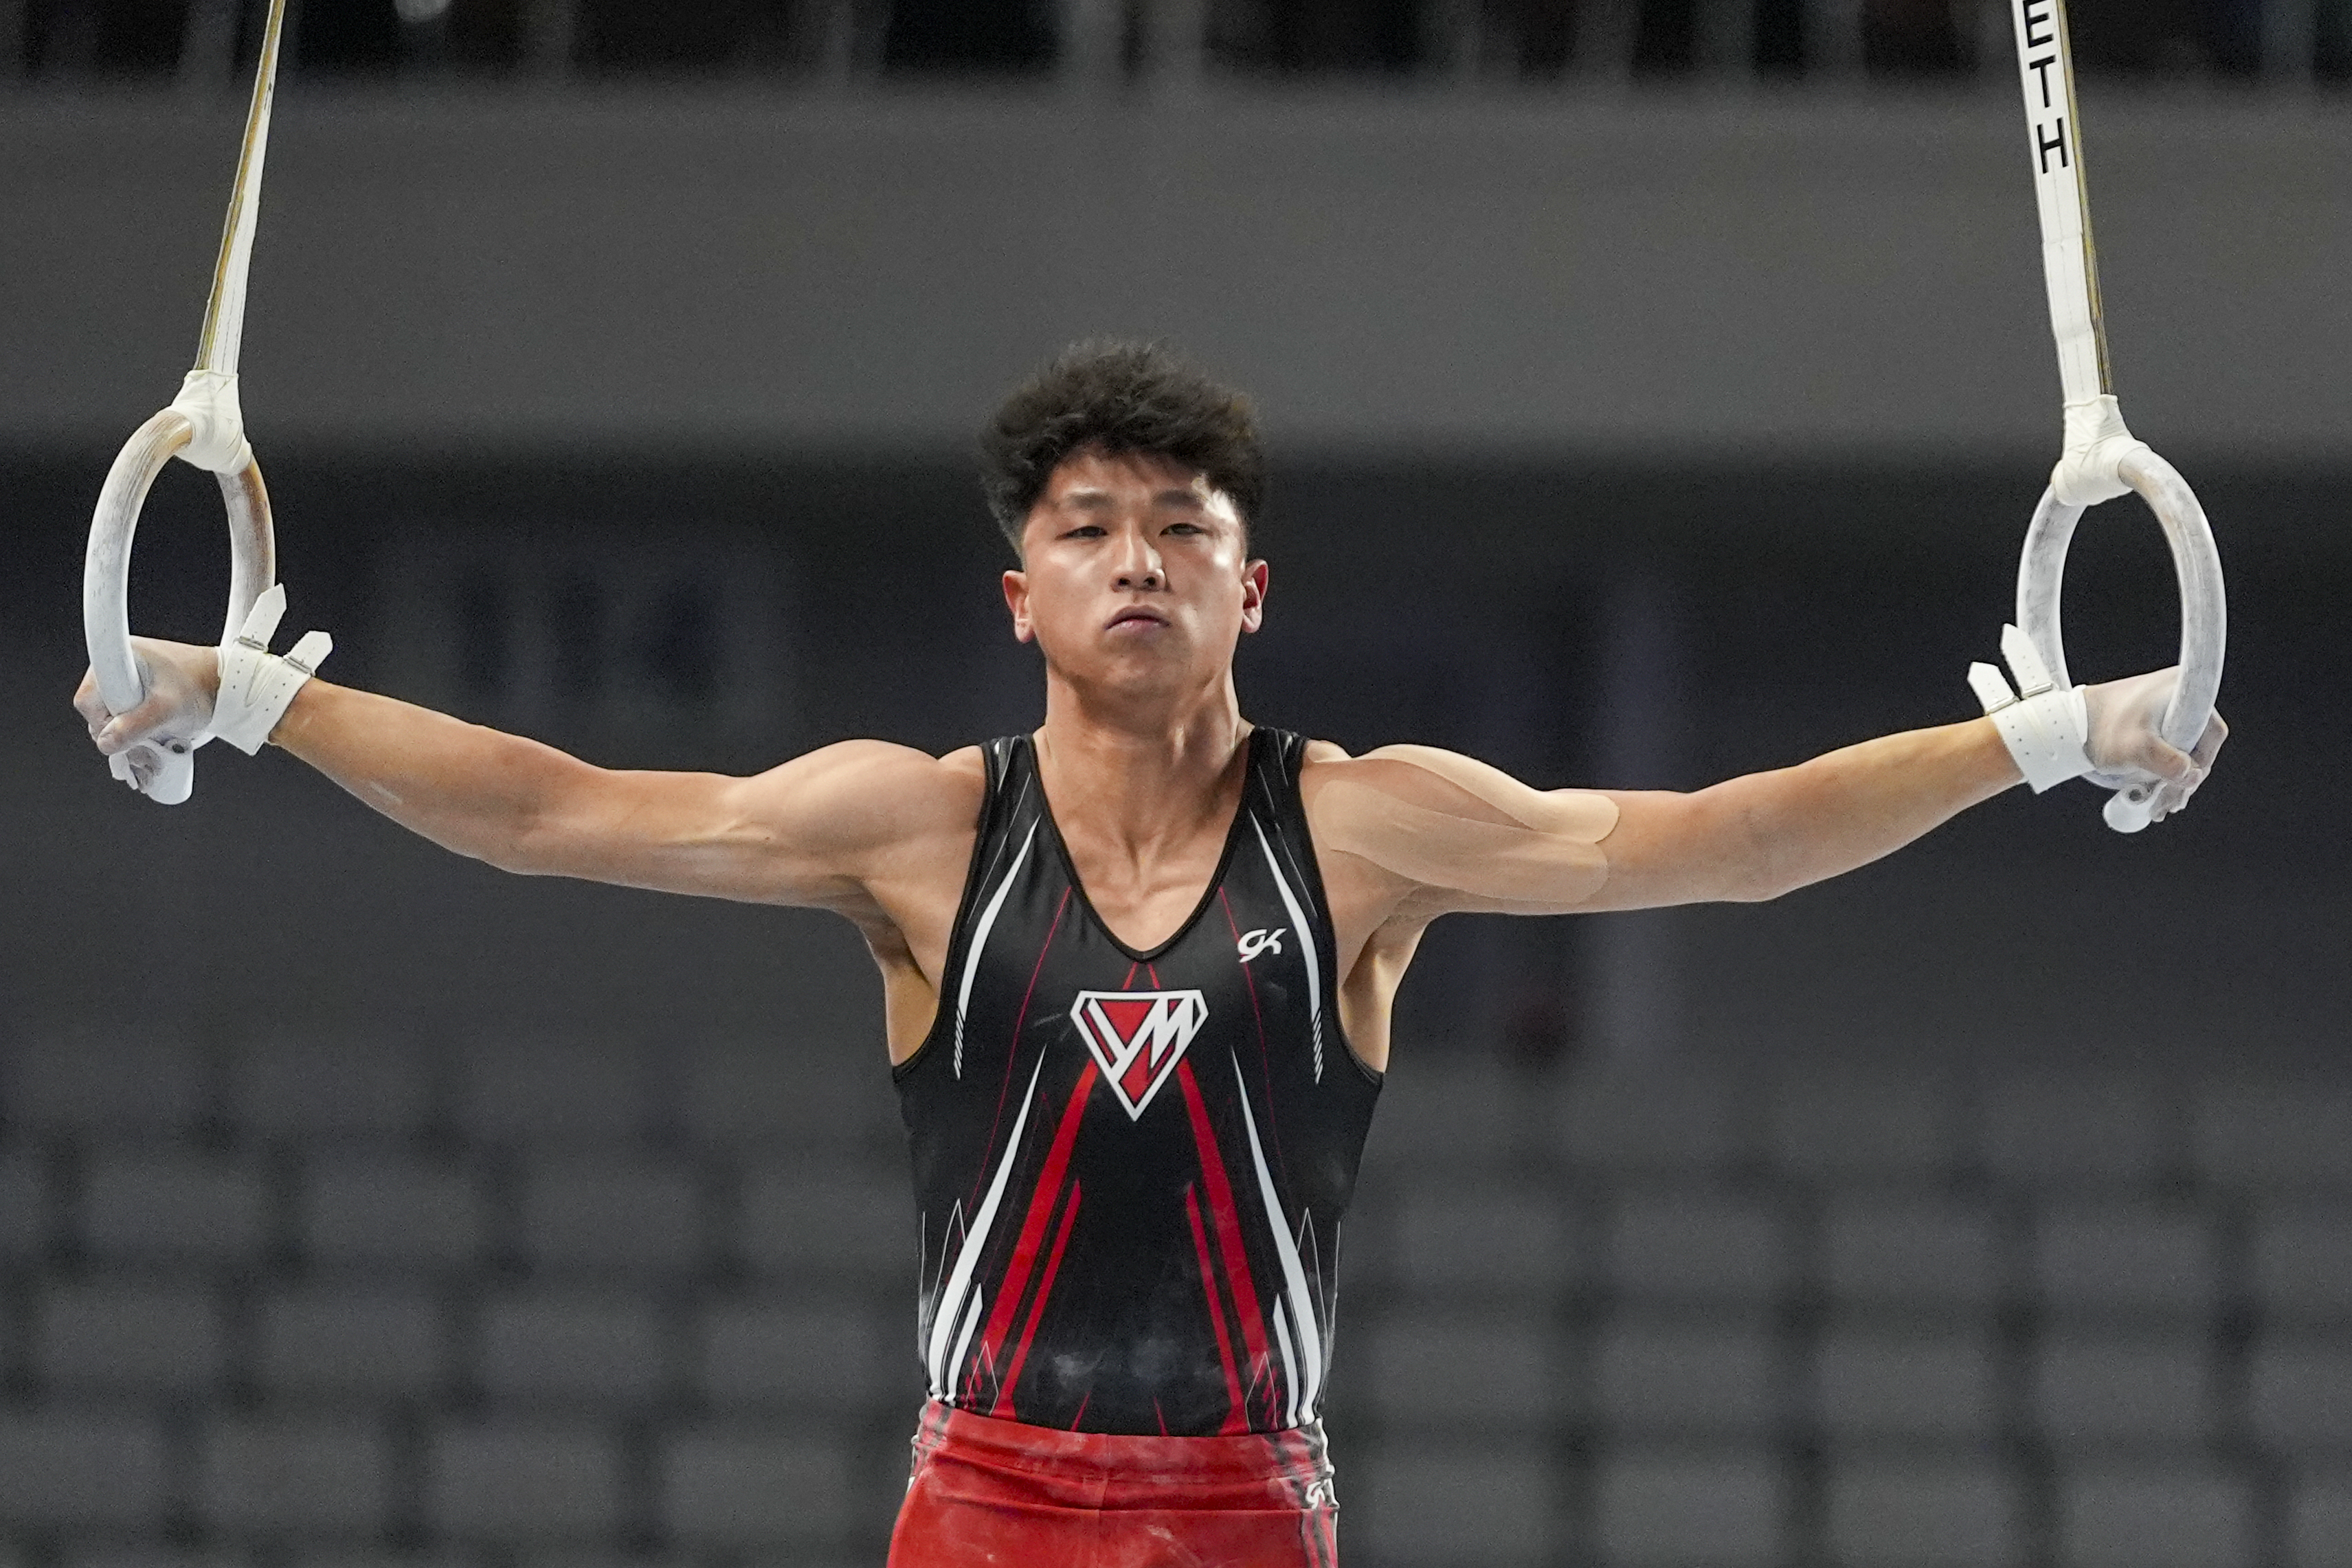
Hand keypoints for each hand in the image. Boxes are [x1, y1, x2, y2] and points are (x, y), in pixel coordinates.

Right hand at [73, 637, 220, 791]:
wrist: (230, 684)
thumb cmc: (205, 685)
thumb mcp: (169, 708)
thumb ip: (136, 725)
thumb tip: (107, 742)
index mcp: (119, 658)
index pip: (88, 699)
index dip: (101, 721)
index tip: (122, 732)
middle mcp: (119, 669)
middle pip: (100, 715)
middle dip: (121, 737)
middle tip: (144, 750)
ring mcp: (129, 685)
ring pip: (114, 723)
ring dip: (131, 742)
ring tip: (153, 753)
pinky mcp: (139, 699)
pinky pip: (127, 723)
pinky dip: (138, 739)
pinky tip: (152, 750)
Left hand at [2082, 666, 2227, 820]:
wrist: (2065, 720)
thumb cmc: (2095, 727)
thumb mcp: (2132, 748)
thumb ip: (2164, 762)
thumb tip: (2192, 776)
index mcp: (2181, 690)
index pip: (2210, 733)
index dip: (2202, 763)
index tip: (2186, 784)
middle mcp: (2179, 694)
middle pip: (2197, 745)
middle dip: (2184, 778)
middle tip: (2169, 804)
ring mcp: (2166, 705)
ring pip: (2182, 749)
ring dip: (2173, 778)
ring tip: (2159, 805)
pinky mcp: (2153, 718)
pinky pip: (2168, 746)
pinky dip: (2163, 769)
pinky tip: (2154, 792)